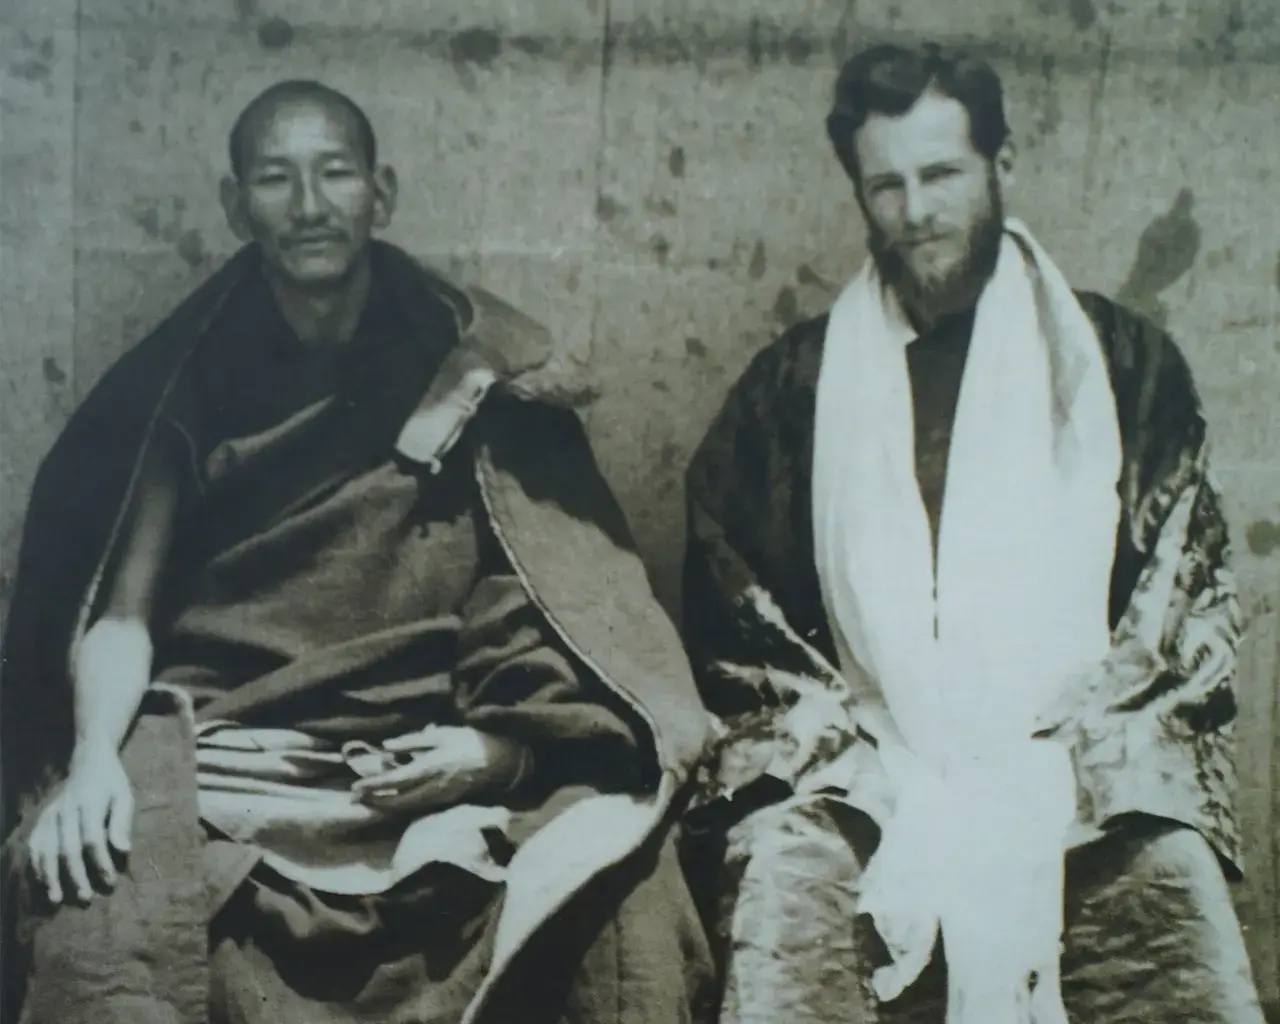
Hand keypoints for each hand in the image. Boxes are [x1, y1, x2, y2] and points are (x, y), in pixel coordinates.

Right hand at [27, 741, 132, 904]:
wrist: (89, 762)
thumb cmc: (112, 783)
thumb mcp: (124, 796)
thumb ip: (122, 822)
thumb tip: (124, 851)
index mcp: (88, 803)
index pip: (92, 839)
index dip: (100, 863)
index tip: (110, 882)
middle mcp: (65, 810)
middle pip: (67, 848)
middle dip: (76, 876)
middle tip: (86, 898)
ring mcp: (50, 815)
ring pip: (45, 850)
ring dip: (50, 877)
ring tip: (57, 899)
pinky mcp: (41, 820)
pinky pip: (34, 846)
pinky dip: (37, 866)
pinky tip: (44, 883)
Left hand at [351, 725, 527, 813]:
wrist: (498, 759)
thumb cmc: (468, 741)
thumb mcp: (440, 734)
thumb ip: (412, 741)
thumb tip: (386, 746)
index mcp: (430, 767)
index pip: (396, 780)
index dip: (374, 784)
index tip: (356, 786)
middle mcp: (433, 787)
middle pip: (398, 801)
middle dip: (374, 801)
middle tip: (355, 797)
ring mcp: (439, 797)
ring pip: (406, 808)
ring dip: (385, 806)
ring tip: (367, 800)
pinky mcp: (445, 801)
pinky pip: (417, 807)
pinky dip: (400, 806)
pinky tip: (390, 802)